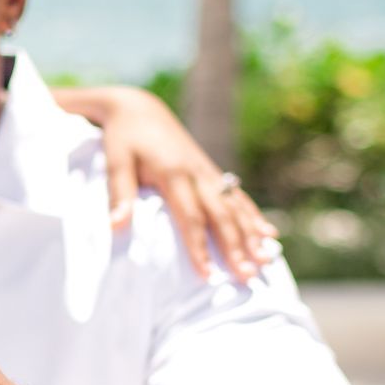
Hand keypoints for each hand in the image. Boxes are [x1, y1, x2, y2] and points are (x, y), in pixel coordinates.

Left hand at [91, 86, 277, 280]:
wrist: (140, 108)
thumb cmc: (123, 137)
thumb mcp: (115, 161)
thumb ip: (119, 194)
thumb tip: (115, 226)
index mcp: (174, 173)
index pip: (190, 217)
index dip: (199, 247)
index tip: (207, 275)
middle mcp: (197, 173)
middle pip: (221, 215)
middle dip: (236, 247)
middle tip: (248, 277)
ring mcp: (208, 171)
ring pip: (235, 207)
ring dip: (251, 236)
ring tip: (266, 261)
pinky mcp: (211, 170)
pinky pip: (238, 196)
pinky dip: (253, 216)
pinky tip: (269, 235)